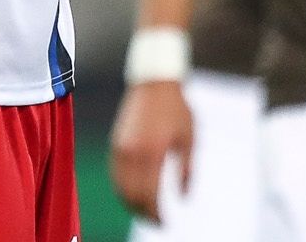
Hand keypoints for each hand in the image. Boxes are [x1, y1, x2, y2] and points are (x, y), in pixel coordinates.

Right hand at [109, 80, 190, 223]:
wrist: (154, 82)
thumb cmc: (177, 109)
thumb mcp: (189, 140)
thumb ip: (186, 170)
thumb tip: (185, 197)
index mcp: (153, 152)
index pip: (149, 194)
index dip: (156, 214)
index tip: (164, 222)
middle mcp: (132, 152)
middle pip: (131, 195)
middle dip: (143, 212)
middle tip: (156, 221)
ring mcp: (121, 147)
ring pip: (120, 186)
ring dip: (131, 203)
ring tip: (146, 210)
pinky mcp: (116, 142)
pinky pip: (115, 174)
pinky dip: (123, 188)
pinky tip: (134, 192)